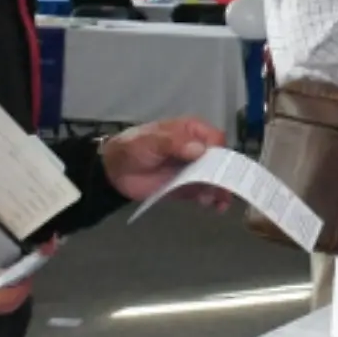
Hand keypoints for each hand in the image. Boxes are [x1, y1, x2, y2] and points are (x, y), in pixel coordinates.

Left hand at [101, 117, 227, 203]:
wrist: (113, 171)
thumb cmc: (132, 148)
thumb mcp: (150, 141)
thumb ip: (174, 143)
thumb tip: (199, 149)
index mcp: (191, 131)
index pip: (215, 139)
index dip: (220, 152)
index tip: (217, 167)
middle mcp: (196, 149)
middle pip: (220, 161)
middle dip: (224, 175)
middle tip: (222, 189)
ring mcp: (193, 169)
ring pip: (215, 178)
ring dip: (220, 189)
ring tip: (217, 201)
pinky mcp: (187, 187)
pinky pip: (204, 192)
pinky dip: (211, 199)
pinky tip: (213, 206)